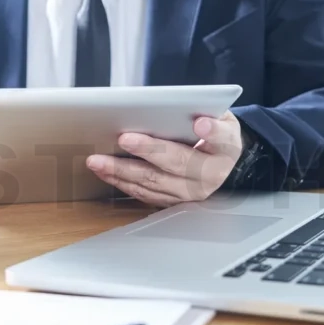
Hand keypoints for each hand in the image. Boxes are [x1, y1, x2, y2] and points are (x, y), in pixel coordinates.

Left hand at [86, 112, 243, 207]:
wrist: (224, 165)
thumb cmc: (218, 137)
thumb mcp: (224, 122)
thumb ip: (214, 121)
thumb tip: (197, 121)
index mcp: (223, 154)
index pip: (214, 141)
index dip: (207, 133)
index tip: (199, 124)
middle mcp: (207, 179)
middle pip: (173, 165)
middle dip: (146, 151)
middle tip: (122, 139)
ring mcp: (188, 195)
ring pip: (152, 184)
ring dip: (122, 172)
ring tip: (99, 161)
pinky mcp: (172, 202)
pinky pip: (145, 194)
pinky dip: (123, 183)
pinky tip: (105, 172)